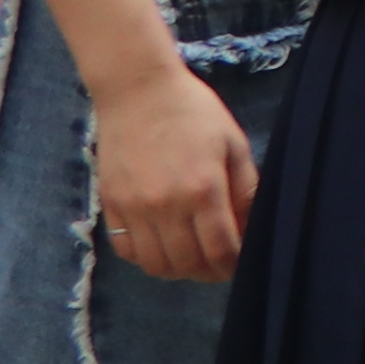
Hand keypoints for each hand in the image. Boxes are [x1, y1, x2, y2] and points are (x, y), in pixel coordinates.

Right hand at [90, 62, 261, 283]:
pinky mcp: (111, 205)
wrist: (137, 90)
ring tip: (192, 261)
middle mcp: (166, 205)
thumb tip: (253, 227)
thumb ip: (245, 189)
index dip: (232, 265)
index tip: (240, 265)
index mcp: (203, 188)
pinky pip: (127, 249)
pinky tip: (162, 248)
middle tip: (219, 267)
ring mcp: (133, 208)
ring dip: (178, 270)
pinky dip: (146, 259)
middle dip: (208, 272)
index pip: (220, 249)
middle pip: (187, 263)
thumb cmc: (194, 112)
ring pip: (155, 264)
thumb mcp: (233, 144)